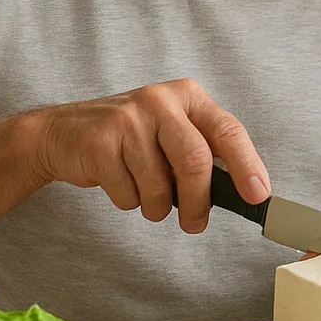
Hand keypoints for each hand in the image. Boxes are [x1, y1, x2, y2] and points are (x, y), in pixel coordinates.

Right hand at [32, 78, 270, 233]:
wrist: (61, 134)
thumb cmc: (129, 140)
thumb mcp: (171, 133)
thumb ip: (204, 153)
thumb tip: (244, 192)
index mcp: (188, 96)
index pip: (228, 131)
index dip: (247, 165)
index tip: (259, 195)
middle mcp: (160, 100)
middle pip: (195, 161)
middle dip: (199, 202)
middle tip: (195, 224)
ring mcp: (128, 119)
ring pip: (159, 186)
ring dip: (156, 206)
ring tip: (144, 193)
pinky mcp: (100, 142)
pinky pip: (128, 194)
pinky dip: (128, 201)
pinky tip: (117, 181)